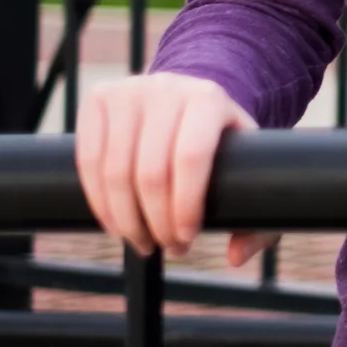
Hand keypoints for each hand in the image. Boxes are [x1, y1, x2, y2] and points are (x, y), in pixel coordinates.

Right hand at [73, 72, 257, 260]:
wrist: (187, 98)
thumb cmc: (220, 141)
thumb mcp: (249, 167)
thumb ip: (258, 218)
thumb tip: (236, 257)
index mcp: (209, 99)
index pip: (191, 158)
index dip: (184, 206)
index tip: (186, 239)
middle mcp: (166, 89)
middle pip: (150, 171)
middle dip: (155, 223)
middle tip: (165, 248)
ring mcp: (128, 92)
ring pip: (114, 171)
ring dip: (125, 220)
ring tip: (141, 241)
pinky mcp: (98, 100)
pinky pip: (88, 162)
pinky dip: (98, 202)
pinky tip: (114, 223)